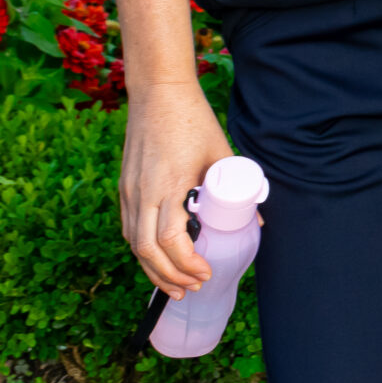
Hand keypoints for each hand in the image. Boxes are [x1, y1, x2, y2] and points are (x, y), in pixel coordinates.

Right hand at [119, 82, 234, 298]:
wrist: (158, 92)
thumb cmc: (193, 120)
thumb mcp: (221, 152)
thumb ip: (238, 188)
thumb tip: (256, 222)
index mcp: (168, 185)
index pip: (170, 239)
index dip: (187, 263)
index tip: (206, 272)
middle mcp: (143, 193)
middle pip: (147, 252)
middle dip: (170, 277)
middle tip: (193, 289)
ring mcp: (129, 192)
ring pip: (134, 244)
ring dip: (153, 269)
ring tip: (175, 286)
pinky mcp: (125, 188)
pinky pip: (130, 229)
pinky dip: (143, 250)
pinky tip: (158, 259)